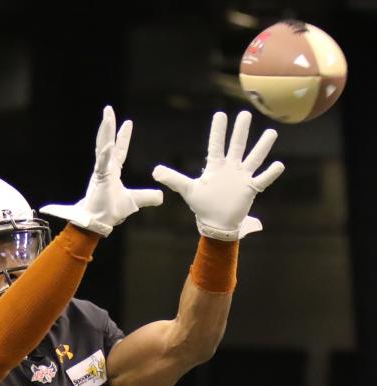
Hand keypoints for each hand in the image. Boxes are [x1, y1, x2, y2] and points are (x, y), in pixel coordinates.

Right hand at [40, 105, 162, 235]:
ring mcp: (100, 172)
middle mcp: (105, 168)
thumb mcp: (135, 201)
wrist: (100, 222)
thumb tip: (161, 196)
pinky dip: (105, 155)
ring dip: (105, 132)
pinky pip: (102, 164)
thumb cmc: (111, 211)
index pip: (119, 150)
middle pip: (107, 142)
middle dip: (108, 126)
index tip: (128, 123)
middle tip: (108, 109)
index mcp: (112, 171)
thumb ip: (148, 197)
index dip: (123, 137)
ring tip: (107, 116)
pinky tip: (109, 145)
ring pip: (102, 147)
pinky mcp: (98, 179)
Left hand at [152, 111, 284, 240]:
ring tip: (271, 133)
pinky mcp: (250, 189)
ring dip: (262, 147)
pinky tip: (279, 164)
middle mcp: (230, 168)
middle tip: (245, 114)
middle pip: (237, 146)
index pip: (216, 145)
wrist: (216, 223)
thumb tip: (155, 171)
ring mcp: (242, 177)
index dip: (218, 131)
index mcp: (216, 167)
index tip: (220, 115)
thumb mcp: (187, 190)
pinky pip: (263, 180)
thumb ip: (173, 179)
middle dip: (240, 131)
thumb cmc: (203, 205)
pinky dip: (270, 173)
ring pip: (254, 158)